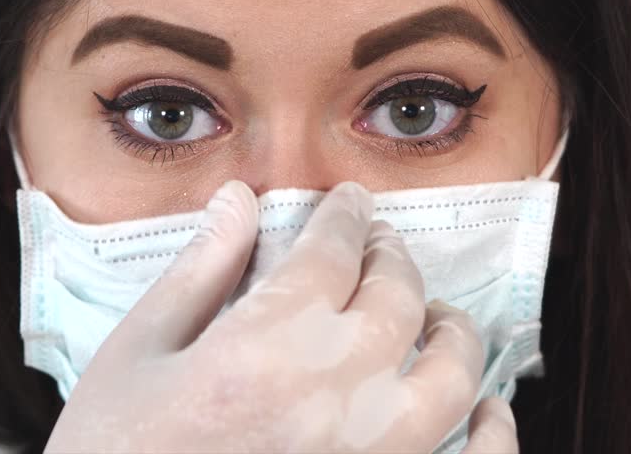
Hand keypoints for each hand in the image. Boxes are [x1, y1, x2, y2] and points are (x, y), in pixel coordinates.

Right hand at [44, 180, 517, 452]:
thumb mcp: (136, 356)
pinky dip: (494, 438)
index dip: (345, 217)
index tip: (349, 203)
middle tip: (381, 244)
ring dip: (452, 332)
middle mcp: (334, 400)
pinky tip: (491, 414)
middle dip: (392, 257)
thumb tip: (240, 200)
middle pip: (397, 301)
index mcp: (265, 350)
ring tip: (439, 316)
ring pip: (450, 379)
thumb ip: (197, 273)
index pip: (331, 254)